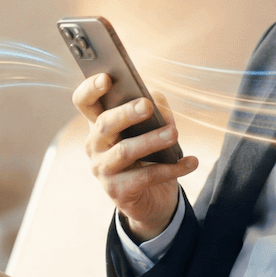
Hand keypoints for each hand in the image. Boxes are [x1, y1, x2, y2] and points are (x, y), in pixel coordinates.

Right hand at [73, 74, 198, 239]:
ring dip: (151, 140)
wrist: (150, 198)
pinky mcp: (118, 191)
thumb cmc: (148, 154)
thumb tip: (160, 108)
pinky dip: (171, 169)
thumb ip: (154, 110)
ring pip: (124, 151)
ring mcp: (103, 169)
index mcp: (98, 123)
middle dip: (126, 113)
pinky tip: (191, 162)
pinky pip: (146, 176)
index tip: (106, 78)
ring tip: (174, 132)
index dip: (90, 88)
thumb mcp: (149, 128)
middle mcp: (95, 145)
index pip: (84, 101)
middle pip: (104, 124)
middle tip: (146, 105)